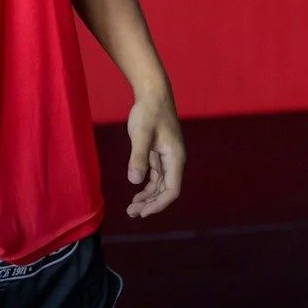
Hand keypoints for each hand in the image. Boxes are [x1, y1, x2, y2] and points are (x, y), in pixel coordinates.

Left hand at [126, 88, 185, 218]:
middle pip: (166, 190)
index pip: (171, 190)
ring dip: (148, 197)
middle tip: (132, 213)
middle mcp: (175, 160)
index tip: (143, 213)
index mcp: (176, 158)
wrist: (153, 93)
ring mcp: (168, 157)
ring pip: (161, 185)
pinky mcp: (160, 153)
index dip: (158, 204)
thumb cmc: (149, 111)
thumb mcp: (141, 133)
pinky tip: (136, 192)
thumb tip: (135, 181)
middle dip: (151, 204)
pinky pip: (156, 176)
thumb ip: (138, 157)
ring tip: (132, 208)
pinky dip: (147, 186)